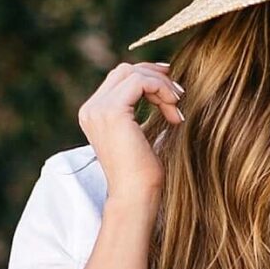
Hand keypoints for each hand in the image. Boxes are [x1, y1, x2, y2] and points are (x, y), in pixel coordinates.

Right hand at [78, 59, 184, 203]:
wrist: (136, 197)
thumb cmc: (143, 174)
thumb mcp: (141, 135)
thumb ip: (141, 112)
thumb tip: (164, 89)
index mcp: (94, 114)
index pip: (120, 79)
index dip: (149, 79)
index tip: (172, 93)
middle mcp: (91, 109)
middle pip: (125, 70)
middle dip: (155, 77)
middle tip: (178, 95)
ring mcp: (98, 109)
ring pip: (133, 73)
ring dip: (161, 85)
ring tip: (176, 107)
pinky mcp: (112, 111)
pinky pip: (140, 81)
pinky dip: (161, 90)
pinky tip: (173, 110)